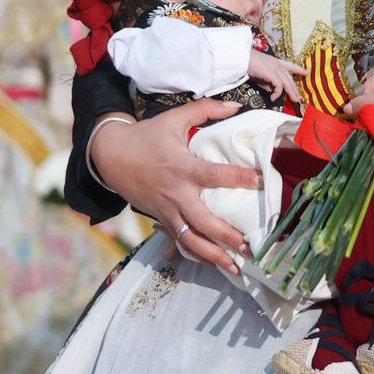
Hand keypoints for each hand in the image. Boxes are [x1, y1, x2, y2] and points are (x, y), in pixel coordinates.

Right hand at [87, 100, 261, 274]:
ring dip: (213, 255)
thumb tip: (236, 105)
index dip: (242, 179)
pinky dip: (196, 254)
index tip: (265, 182)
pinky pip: (179, 240)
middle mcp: (177, 193)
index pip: (217, 176)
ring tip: (236, 268)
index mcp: (183, 168)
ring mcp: (166, 210)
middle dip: (227, 236)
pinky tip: (215, 265)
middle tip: (252, 246)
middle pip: (203, 220)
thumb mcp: (174, 118)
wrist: (108, 155)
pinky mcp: (160, 218)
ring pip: (190, 238)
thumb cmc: (146, 136)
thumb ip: (206, 109)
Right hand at [247, 51, 306, 104]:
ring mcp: (275, 68)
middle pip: (289, 77)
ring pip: (287, 82)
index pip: (290, 65)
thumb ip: (267, 83)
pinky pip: (279, 85)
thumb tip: (272, 91)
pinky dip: (277, 93)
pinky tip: (274, 98)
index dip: (298, 69)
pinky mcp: (271, 73)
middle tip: (299, 97)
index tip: (307, 72)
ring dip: (291, 92)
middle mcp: (277, 64)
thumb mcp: (260, 75)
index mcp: (275, 62)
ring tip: (294, 100)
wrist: (240, 58)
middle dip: (295, 88)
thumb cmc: (247, 64)